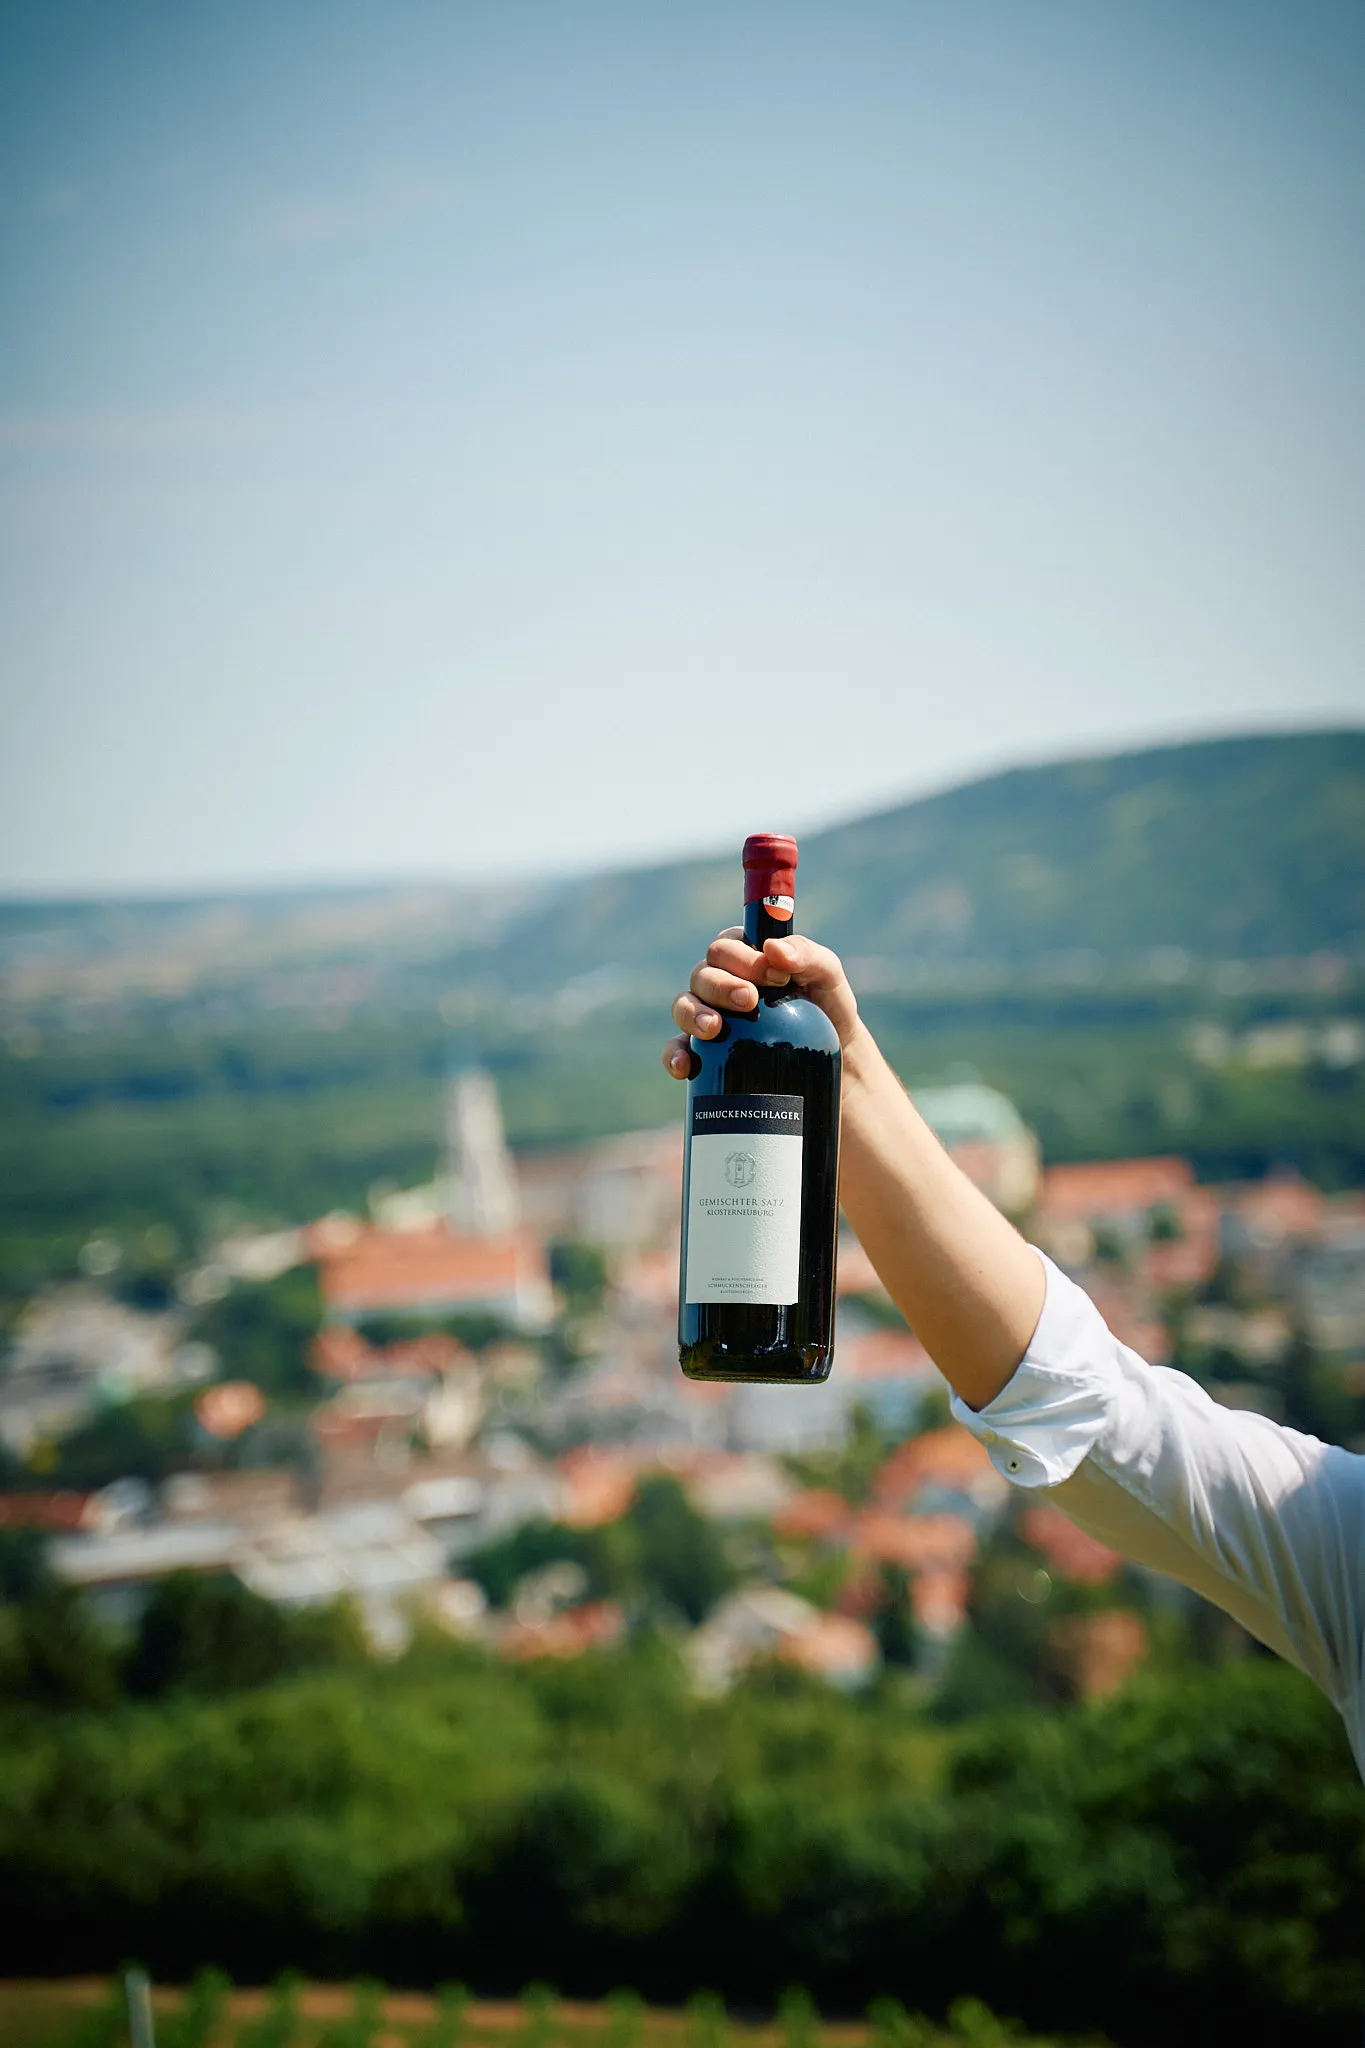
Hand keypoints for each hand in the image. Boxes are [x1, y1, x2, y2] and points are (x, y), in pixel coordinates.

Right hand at [662, 929, 860, 1077]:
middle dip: (721, 985)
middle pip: (703, 973)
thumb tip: (773, 950)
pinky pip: (676, 1049)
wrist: (834, 1064)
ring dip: (693, 1014)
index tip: (773, 976)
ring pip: (684, 1005)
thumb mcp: (828, 979)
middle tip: (749, 1001)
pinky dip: (674, 1055)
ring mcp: (709, 1017)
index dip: (744, 957)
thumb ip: (808, 956)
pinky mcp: (703, 1053)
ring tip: (713, 1028)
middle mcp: (721, 984)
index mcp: (746, 958)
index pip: (729, 946)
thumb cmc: (828, 1010)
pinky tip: (684, 1066)